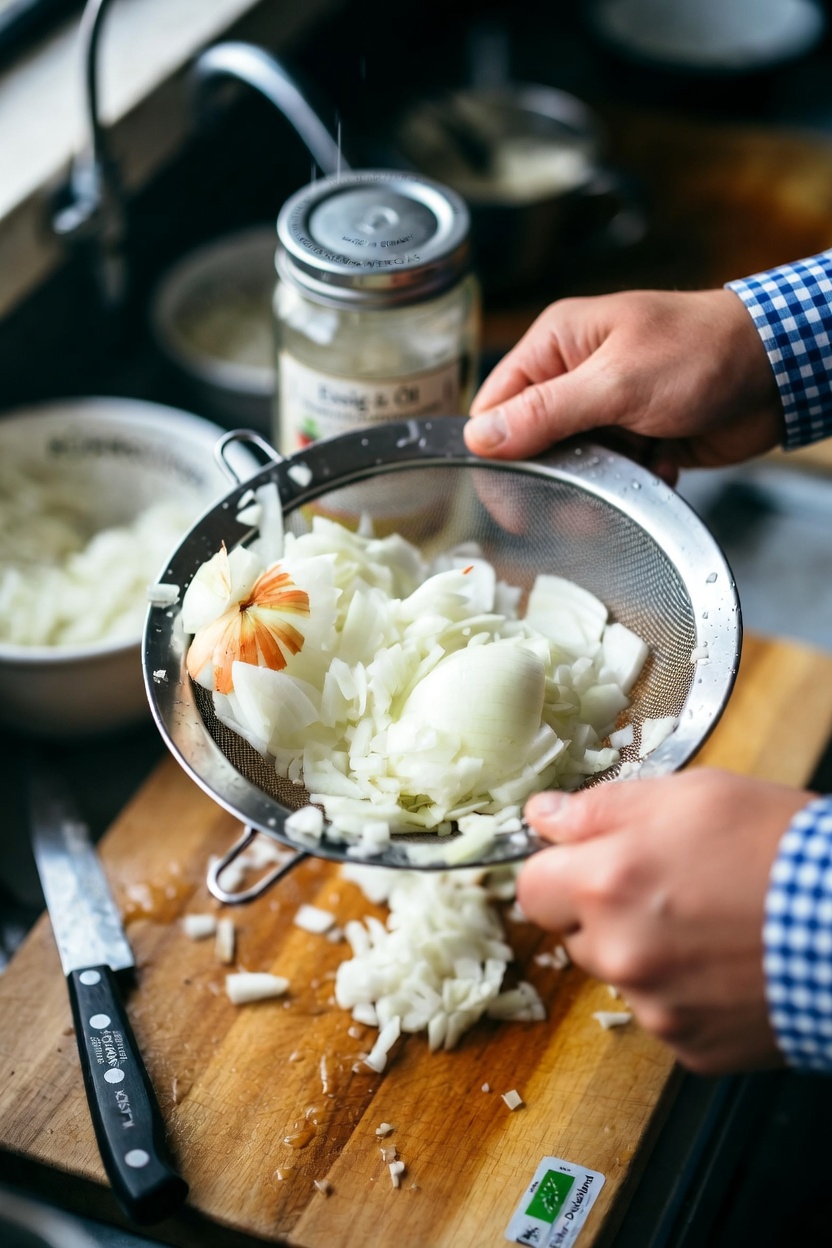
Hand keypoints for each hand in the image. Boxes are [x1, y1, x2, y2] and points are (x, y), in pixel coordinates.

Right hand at [465, 289, 783, 483]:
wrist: (779, 369)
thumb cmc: (702, 352)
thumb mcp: (616, 382)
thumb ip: (547, 411)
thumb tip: (482, 436)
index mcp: (558, 343)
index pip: (498, 400)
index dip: (494, 445)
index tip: (500, 487)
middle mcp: (576, 374)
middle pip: (533, 438)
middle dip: (551, 471)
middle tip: (566, 502)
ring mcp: (608, 407)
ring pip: (575, 462)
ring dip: (596, 482)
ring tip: (622, 486)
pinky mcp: (638, 436)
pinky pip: (613, 472)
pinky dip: (630, 482)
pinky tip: (656, 472)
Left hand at [518, 769, 811, 1073]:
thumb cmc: (779, 848)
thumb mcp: (690, 795)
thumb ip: (601, 807)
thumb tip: (542, 815)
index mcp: (605, 884)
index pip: (530, 886)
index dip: (559, 870)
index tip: (588, 863)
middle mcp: (618, 954)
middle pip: (574, 934)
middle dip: (604, 911)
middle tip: (666, 887)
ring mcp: (654, 1008)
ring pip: (620, 975)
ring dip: (644, 953)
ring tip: (708, 924)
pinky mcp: (691, 1047)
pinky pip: (665, 1014)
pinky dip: (686, 993)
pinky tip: (727, 963)